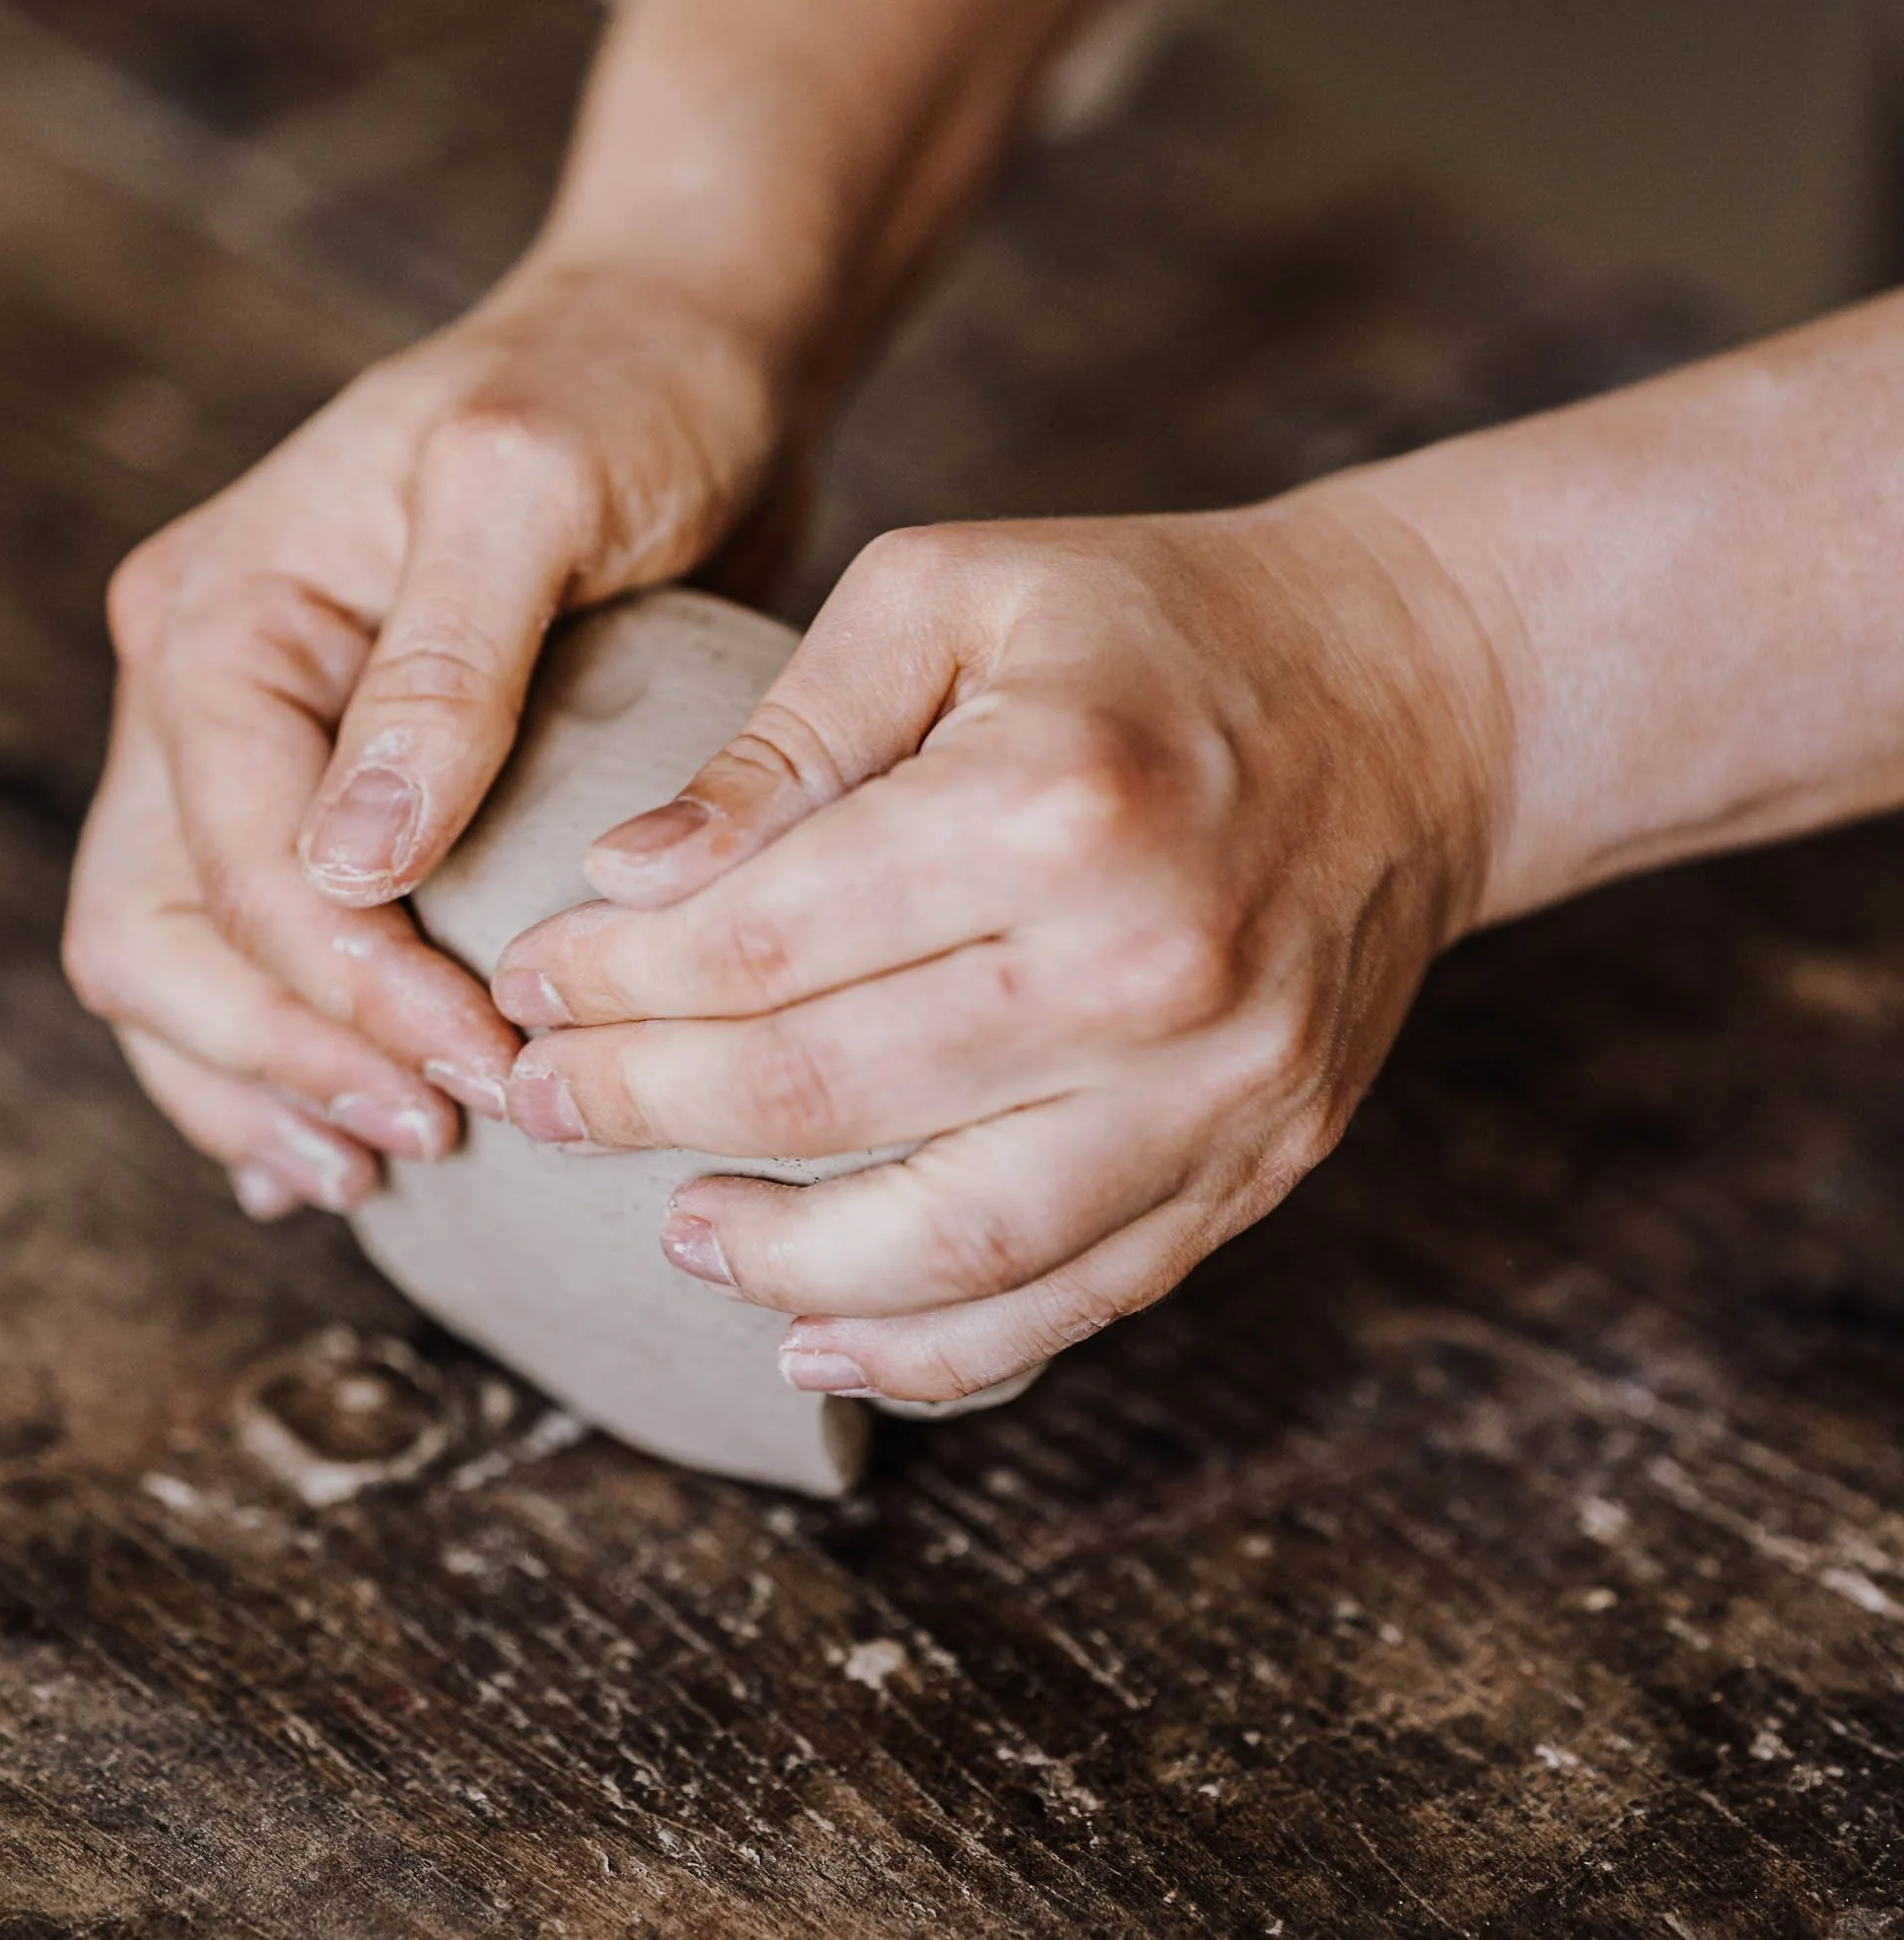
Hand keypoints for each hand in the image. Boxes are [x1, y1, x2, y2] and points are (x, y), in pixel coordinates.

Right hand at [64, 257, 780, 1215]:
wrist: (692, 353)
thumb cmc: (624, 391)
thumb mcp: (533, 489)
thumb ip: (445, 669)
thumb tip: (351, 870)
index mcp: (222, 615)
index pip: (230, 857)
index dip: (342, 987)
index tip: (483, 1065)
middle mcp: (209, 690)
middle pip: (159, 934)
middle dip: (283, 1055)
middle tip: (433, 1136)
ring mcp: (267, 751)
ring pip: (187, 967)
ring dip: (269, 1080)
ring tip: (388, 1167)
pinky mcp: (351, 796)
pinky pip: (259, 954)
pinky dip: (287, 1052)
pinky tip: (343, 1136)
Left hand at [489, 499, 1510, 1398]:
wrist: (1413, 699)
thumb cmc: (1150, 625)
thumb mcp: (949, 591)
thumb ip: (780, 738)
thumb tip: (624, 886)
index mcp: (1052, 797)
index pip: (765, 940)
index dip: (611, 981)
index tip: (527, 983)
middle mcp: (1148, 962)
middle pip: (830, 1098)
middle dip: (644, 1110)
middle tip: (543, 1102)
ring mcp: (1220, 1086)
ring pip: (952, 1244)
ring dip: (777, 1263)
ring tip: (673, 1233)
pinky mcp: (1263, 1159)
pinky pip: (1080, 1300)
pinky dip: (938, 1349)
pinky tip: (820, 1337)